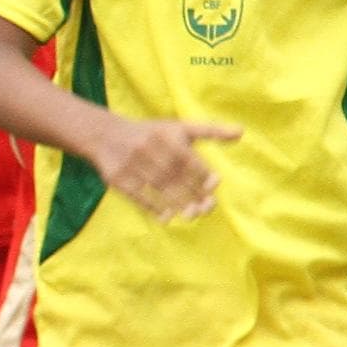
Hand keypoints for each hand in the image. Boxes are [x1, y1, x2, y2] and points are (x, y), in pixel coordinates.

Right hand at [92, 115, 238, 221]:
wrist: (104, 135)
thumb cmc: (150, 133)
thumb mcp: (179, 128)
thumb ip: (210, 131)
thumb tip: (241, 132)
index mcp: (167, 136)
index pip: (188, 159)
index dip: (202, 173)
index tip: (213, 185)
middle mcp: (150, 149)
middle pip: (175, 176)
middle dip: (192, 193)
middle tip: (207, 208)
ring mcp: (133, 164)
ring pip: (159, 187)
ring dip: (177, 203)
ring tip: (191, 215)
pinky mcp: (118, 177)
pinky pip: (137, 195)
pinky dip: (152, 207)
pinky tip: (167, 217)